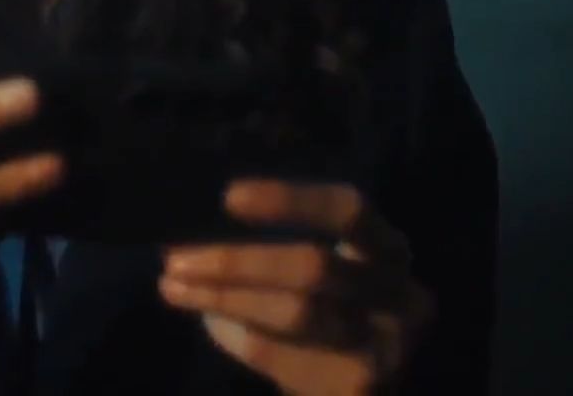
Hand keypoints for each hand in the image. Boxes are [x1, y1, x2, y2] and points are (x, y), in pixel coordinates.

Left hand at [159, 180, 433, 395]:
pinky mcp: (355, 387)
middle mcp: (399, 295)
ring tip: (173, 286)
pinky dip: (235, 336)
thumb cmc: (338, 312)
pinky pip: (277, 355)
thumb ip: (279, 246)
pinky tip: (210, 320)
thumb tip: (194, 228)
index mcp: (388, 250)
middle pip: (313, 268)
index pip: (347, 210)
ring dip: (223, 298)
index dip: (290, 201)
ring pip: (293, 314)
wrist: (369, 388)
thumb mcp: (331, 273)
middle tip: (175, 257)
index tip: (228, 196)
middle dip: (237, 261)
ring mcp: (382, 348)